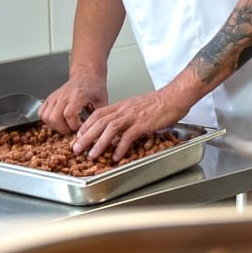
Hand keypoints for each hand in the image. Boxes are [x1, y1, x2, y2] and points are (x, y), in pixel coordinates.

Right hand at [39, 76, 107, 134]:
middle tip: (71, 130)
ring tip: (65, 126)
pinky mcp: (50, 98)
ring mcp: (55, 97)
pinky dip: (47, 120)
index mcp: (78, 96)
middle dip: (63, 129)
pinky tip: (57, 120)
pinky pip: (41, 112)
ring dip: (54, 126)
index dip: (74, 125)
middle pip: (54, 117)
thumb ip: (98, 116)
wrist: (86, 75)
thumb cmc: (94, 87)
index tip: (80, 127)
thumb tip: (96, 130)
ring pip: (46, 116)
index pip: (69, 114)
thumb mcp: (102, 101)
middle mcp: (64, 96)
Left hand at [73, 89, 190, 161]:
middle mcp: (124, 110)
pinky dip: (121, 147)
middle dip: (86, 137)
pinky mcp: (143, 123)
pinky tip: (117, 156)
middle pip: (99, 122)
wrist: (175, 96)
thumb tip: (118, 130)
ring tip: (92, 155)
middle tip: (76, 149)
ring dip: (99, 143)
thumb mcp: (137, 107)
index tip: (79, 136)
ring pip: (110, 129)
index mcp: (122, 106)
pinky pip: (128, 136)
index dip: (86, 125)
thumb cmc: (159, 103)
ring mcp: (133, 116)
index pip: (98, 114)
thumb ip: (126, 116)